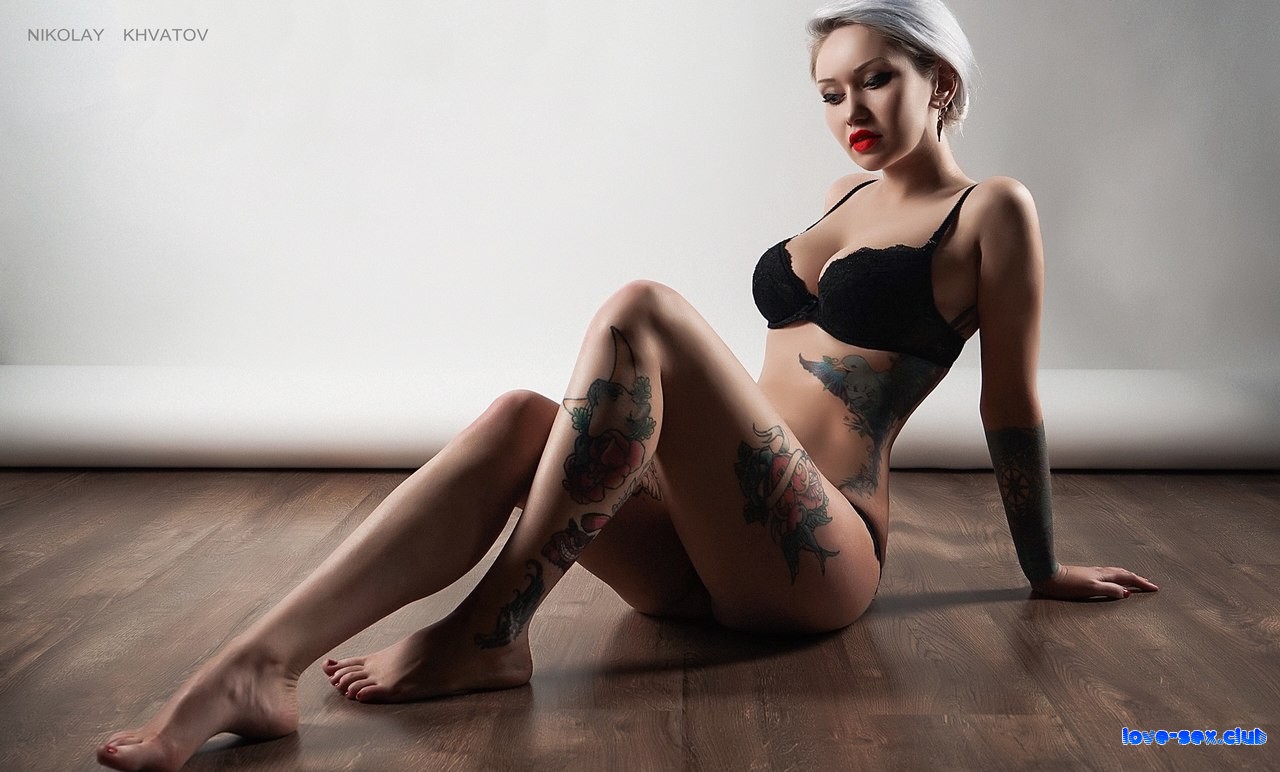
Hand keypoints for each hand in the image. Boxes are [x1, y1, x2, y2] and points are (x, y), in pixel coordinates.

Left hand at [1029, 564, 1159, 600]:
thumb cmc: (1067, 584)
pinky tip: (1111, 580)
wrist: (1047, 575)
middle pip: (1123, 574)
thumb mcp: (1091, 588)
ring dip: (1127, 577)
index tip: (1154, 588)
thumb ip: (1109, 590)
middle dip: (1137, 579)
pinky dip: (1116, 578)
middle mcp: (1099, 572)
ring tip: (1135, 580)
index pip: (1128, 578)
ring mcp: (1092, 572)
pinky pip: (1107, 575)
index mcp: (1104, 575)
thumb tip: (1127, 593)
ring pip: (1115, 573)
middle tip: (1149, 584)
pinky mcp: (1084, 575)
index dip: (1141, 583)